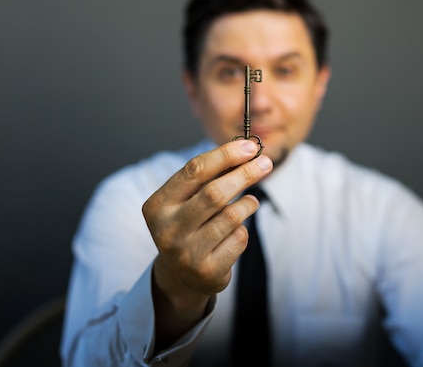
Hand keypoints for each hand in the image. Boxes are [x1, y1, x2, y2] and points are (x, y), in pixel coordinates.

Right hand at [142, 139, 272, 346]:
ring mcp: (187, 253)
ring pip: (230, 216)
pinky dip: (244, 228)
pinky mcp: (208, 270)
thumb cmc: (187, 225)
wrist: (180, 276)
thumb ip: (207, 178)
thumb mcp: (186, 201)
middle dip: (244, 174)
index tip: (249, 146)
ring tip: (251, 200)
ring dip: (247, 203)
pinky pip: (239, 238)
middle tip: (265, 163)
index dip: (224, 156)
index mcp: (157, 206)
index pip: (194, 171)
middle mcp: (168, 229)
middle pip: (214, 193)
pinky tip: (238, 228)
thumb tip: (244, 150)